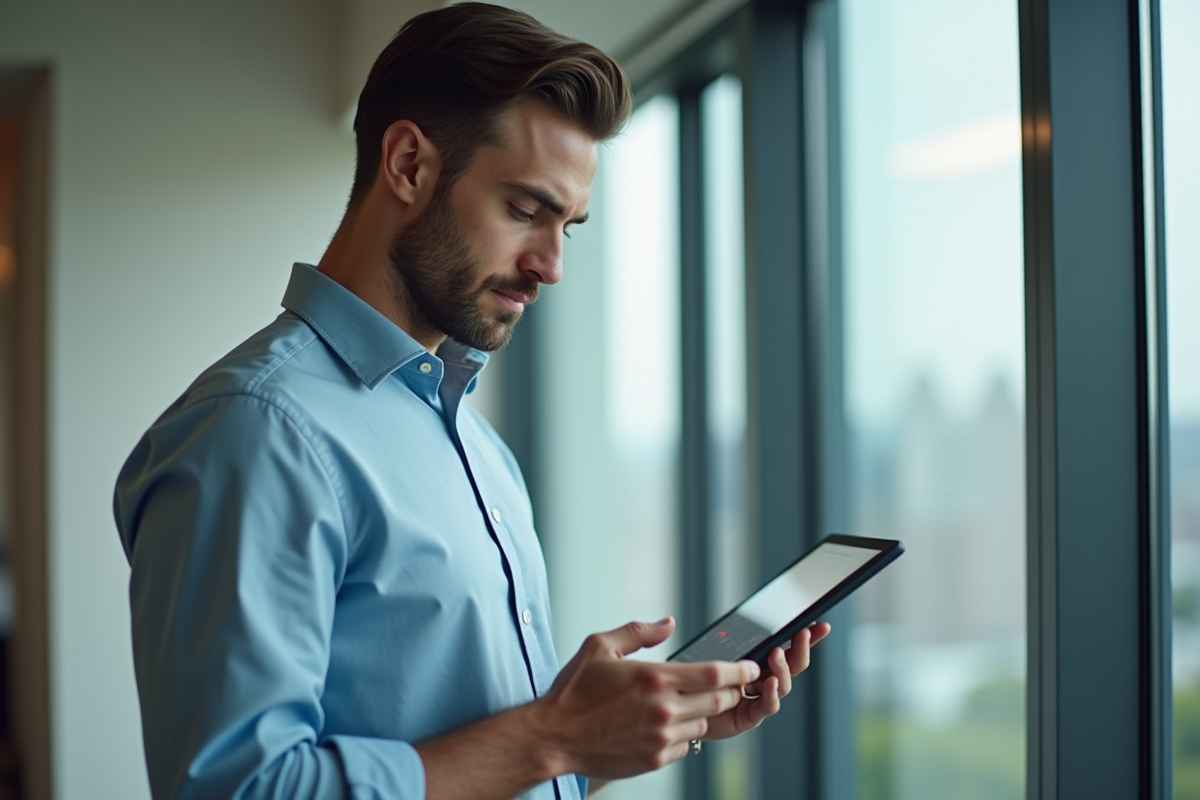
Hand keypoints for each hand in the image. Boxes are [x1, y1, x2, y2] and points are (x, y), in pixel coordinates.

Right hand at [533, 617, 759, 779]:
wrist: (553, 737)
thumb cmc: (573, 691)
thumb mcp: (599, 646)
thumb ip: (638, 631)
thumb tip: (668, 623)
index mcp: (654, 678)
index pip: (714, 674)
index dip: (739, 671)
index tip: (750, 667)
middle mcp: (663, 709)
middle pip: (718, 700)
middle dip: (729, 691)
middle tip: (729, 684)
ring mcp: (661, 738)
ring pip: (702, 723)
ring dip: (701, 712)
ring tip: (683, 703)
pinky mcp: (654, 760)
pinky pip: (685, 746)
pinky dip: (682, 734)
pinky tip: (664, 725)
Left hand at [699, 622, 830, 740]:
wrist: (684, 706)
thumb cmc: (699, 676)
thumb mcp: (717, 651)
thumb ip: (732, 638)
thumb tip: (749, 614)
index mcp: (759, 660)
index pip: (789, 646)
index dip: (807, 638)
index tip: (821, 624)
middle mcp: (764, 679)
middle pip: (793, 664)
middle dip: (802, 648)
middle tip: (803, 633)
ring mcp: (760, 698)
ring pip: (783, 683)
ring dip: (782, 668)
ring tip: (776, 653)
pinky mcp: (751, 716)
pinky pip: (767, 705)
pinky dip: (771, 694)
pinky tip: (770, 682)